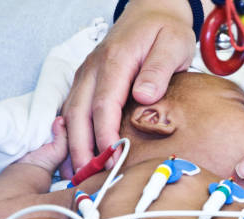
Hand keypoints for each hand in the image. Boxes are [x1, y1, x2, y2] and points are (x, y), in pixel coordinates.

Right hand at [59, 0, 198, 177]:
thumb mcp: (173, 44)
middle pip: (79, 114)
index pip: (104, 105)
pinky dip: (71, 135)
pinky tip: (75, 157)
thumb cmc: (164, 31)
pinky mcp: (86, 82)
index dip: (106, 136)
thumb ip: (159, 69)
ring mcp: (86, 75)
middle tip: (89, 177)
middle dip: (82, 148)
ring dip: (72, 145)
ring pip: (70, 114)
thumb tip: (144, 95)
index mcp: (114, 60)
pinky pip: (72, 111)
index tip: (113, 160)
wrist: (151, 13)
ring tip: (78, 175)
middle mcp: (93, 68)